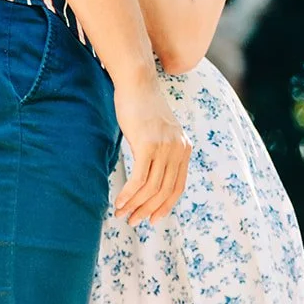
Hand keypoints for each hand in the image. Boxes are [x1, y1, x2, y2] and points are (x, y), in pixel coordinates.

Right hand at [112, 77, 191, 224]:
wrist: (137, 83)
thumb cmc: (142, 106)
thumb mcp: (158, 131)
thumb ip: (161, 150)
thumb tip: (151, 175)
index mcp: (184, 148)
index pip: (177, 187)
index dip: (164, 206)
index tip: (152, 219)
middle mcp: (178, 149)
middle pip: (164, 191)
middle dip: (147, 210)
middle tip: (131, 220)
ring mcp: (165, 147)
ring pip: (151, 188)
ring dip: (135, 205)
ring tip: (121, 213)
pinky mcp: (148, 145)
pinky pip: (140, 179)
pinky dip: (129, 194)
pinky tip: (119, 201)